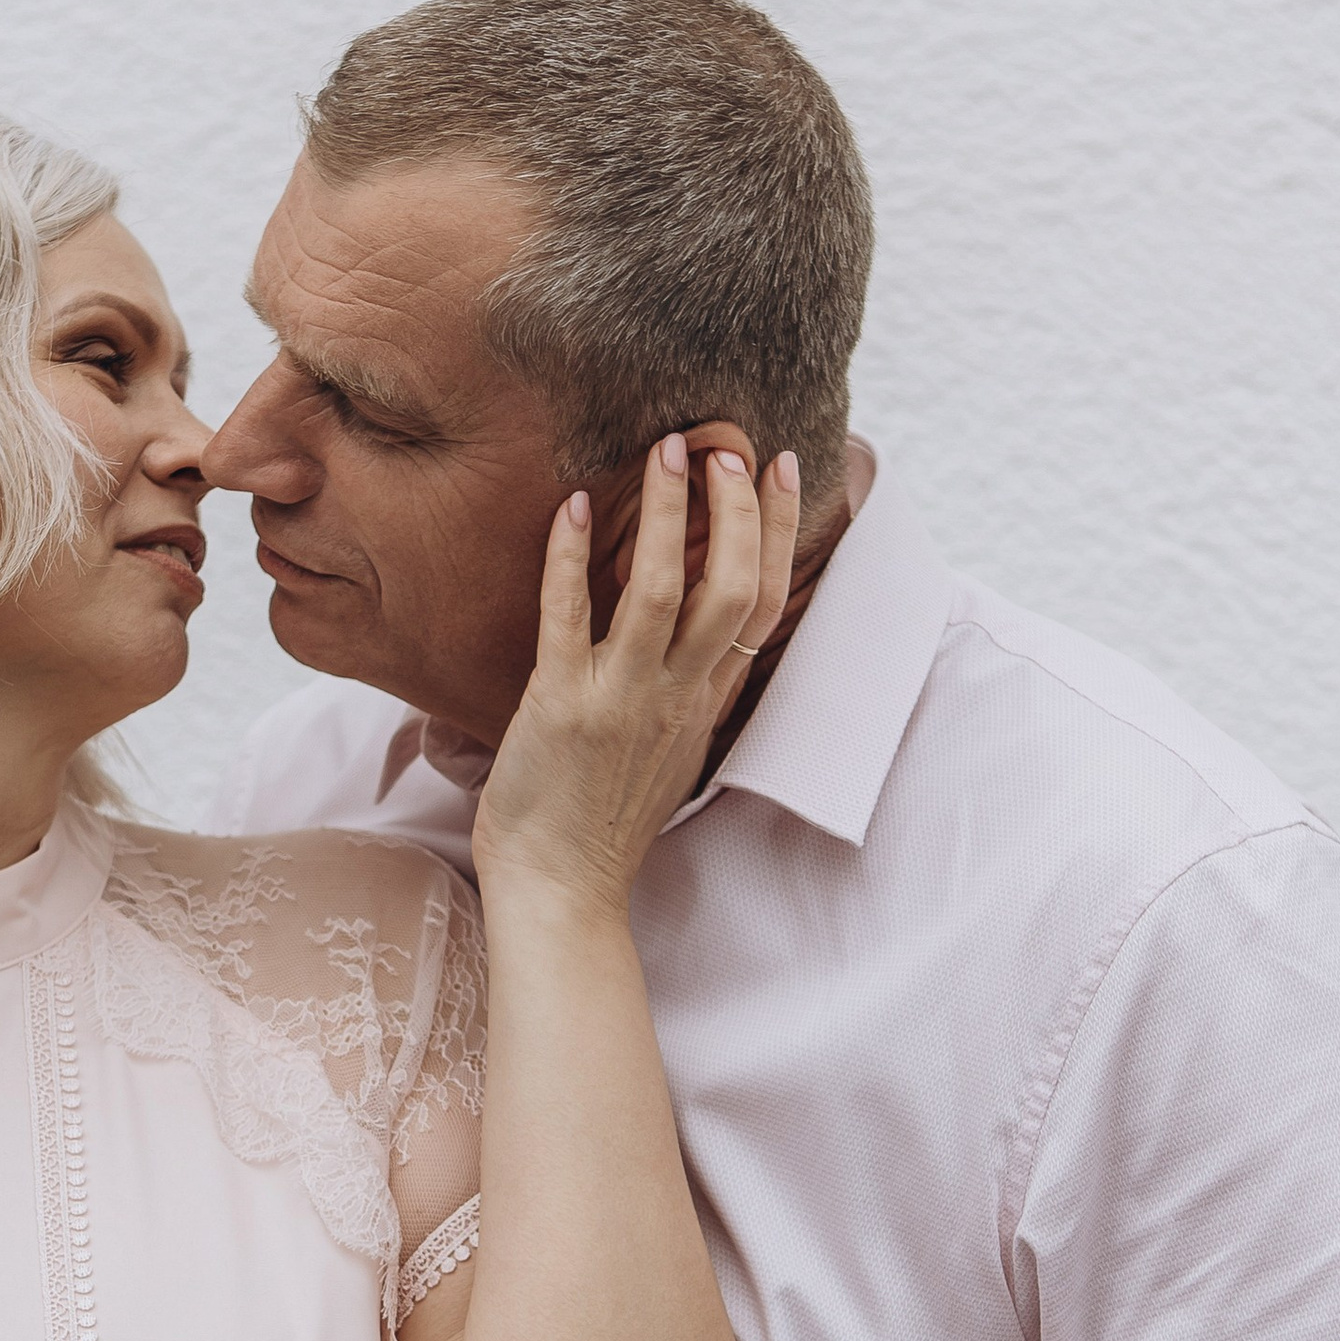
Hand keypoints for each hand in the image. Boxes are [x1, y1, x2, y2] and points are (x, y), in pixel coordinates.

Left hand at [471, 430, 799, 914]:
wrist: (562, 893)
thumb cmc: (600, 824)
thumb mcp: (667, 752)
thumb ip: (684, 690)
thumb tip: (689, 633)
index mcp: (705, 703)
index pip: (763, 605)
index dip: (778, 531)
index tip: (778, 470)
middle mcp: (674, 696)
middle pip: (732, 588)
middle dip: (737, 509)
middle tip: (724, 447)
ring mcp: (620, 700)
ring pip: (661, 592)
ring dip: (667, 514)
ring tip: (668, 450)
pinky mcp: (560, 707)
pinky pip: (568, 619)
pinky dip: (569, 560)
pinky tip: (568, 508)